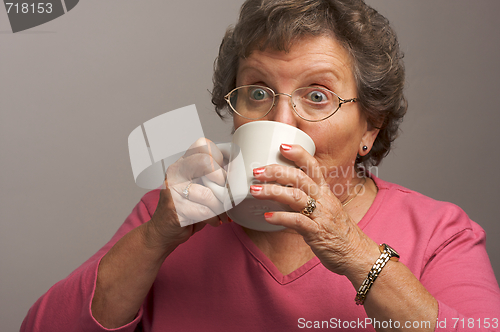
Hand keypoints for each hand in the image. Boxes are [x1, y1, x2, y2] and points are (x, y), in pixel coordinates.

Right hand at [146, 138, 228, 250]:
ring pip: (207, 193)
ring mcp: (172, 189)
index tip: (224, 173)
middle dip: (222, 180)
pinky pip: (204, 211)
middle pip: (206, 162)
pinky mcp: (174, 208)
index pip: (203, 145)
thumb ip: (214, 176)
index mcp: (183, 162)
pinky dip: (213, 218)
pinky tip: (213, 220)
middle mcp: (175, 172)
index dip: (220, 158)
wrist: (163, 230)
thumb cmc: (186, 207)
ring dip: (220, 206)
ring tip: (222, 212)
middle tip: (227, 193)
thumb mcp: (200, 186)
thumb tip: (238, 173)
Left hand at [250, 143, 378, 278]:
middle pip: (300, 177)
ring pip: (296, 196)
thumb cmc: (338, 232)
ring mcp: (321, 215)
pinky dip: (281, 217)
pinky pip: (298, 221)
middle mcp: (324, 200)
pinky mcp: (317, 233)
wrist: (357, 254)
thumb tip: (280, 191)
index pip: (313, 166)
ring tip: (255, 191)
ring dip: (273, 192)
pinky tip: (267, 216)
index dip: (298, 153)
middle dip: (276, 171)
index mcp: (325, 192)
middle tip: (257, 171)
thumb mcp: (324, 208)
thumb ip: (305, 198)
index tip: (282, 146)